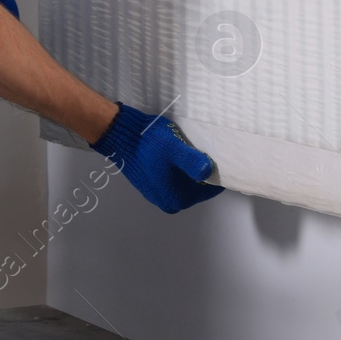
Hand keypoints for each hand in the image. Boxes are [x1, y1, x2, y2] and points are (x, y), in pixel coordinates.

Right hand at [91, 103, 224, 213]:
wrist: (122, 136)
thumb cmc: (149, 143)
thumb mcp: (176, 148)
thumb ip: (193, 162)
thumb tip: (208, 171)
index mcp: (178, 198)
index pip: (211, 189)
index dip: (216, 172)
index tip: (218, 156)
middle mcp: (169, 203)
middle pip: (198, 187)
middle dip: (202, 171)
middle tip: (202, 151)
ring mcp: (158, 195)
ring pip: (185, 183)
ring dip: (189, 169)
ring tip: (187, 150)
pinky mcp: (150, 186)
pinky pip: (172, 180)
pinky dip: (176, 169)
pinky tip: (173, 154)